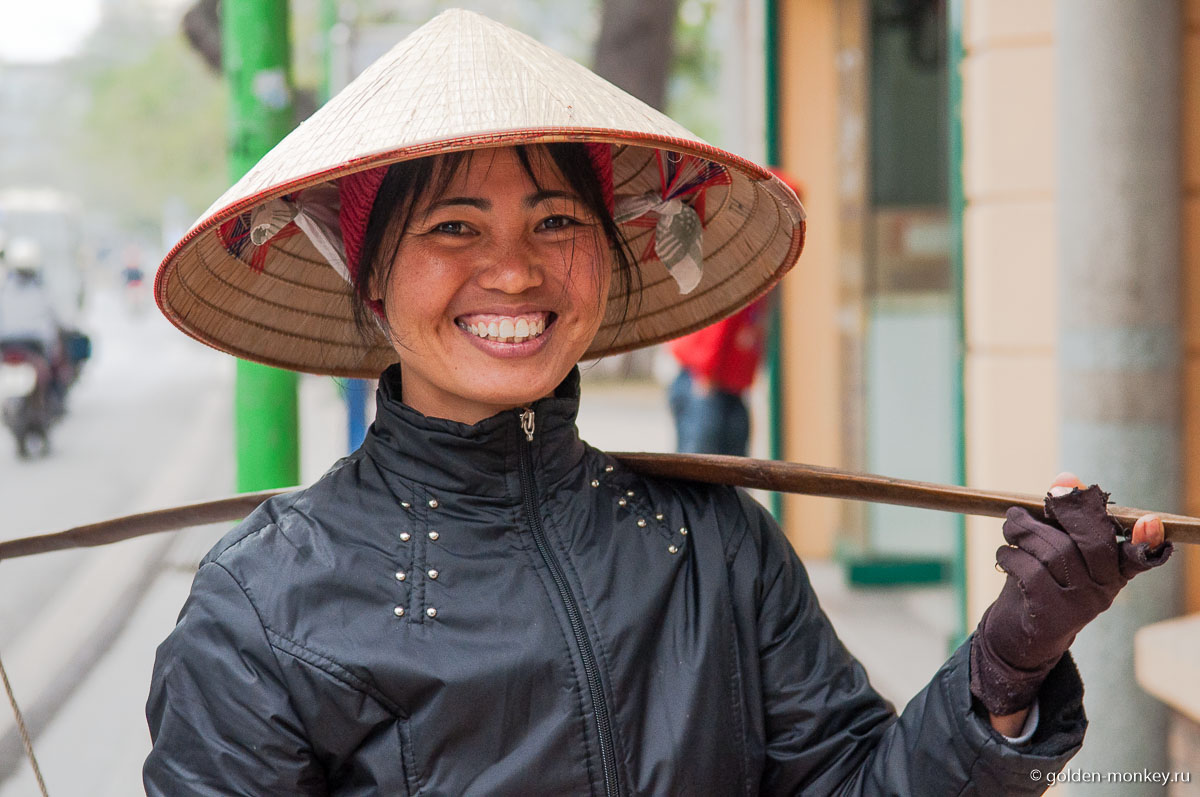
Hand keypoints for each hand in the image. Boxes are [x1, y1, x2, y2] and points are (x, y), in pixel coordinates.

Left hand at [970, 473, 1172, 719]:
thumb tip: (1066, 478)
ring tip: (1010, 527)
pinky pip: (1030, 572)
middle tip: (1032, 505)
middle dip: (1062, 513)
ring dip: (1024, 531)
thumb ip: (1064, 515)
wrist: (1023, 633)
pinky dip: (1010, 555)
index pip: (1137, 555)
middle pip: (1092, 543)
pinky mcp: (1053, 616)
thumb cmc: (1042, 579)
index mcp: (1113, 571)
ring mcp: (1081, 605)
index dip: (1145, 539)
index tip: (1148, 521)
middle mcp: (1105, 590)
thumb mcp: (1055, 546)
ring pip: (1055, 552)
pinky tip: (1004, 554)